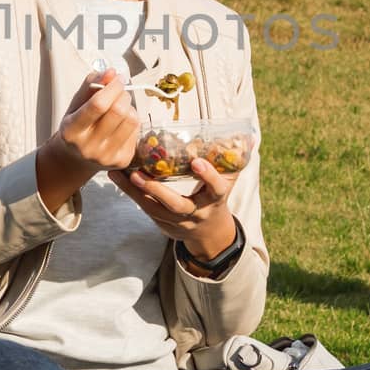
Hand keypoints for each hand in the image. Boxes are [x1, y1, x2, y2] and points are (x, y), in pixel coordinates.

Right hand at [36, 68, 140, 212]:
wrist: (77, 158)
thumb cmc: (77, 126)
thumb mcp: (76, 104)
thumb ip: (91, 84)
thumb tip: (111, 73)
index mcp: (72, 131)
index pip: (98, 105)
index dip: (112, 87)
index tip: (117, 78)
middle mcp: (88, 147)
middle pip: (118, 111)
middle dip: (123, 94)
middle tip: (119, 91)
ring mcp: (106, 157)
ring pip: (132, 120)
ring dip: (129, 107)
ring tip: (120, 107)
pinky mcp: (122, 160)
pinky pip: (136, 130)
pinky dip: (132, 120)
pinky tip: (121, 122)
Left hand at [106, 154, 237, 263]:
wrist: (209, 232)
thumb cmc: (216, 197)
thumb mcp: (229, 181)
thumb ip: (234, 159)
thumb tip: (251, 137)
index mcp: (215, 199)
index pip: (216, 188)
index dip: (208, 176)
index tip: (197, 161)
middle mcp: (196, 212)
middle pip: (176, 205)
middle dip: (157, 191)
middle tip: (138, 175)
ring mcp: (177, 221)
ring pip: (153, 209)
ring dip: (134, 192)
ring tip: (117, 174)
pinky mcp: (162, 224)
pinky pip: (145, 209)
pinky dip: (131, 194)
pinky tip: (118, 178)